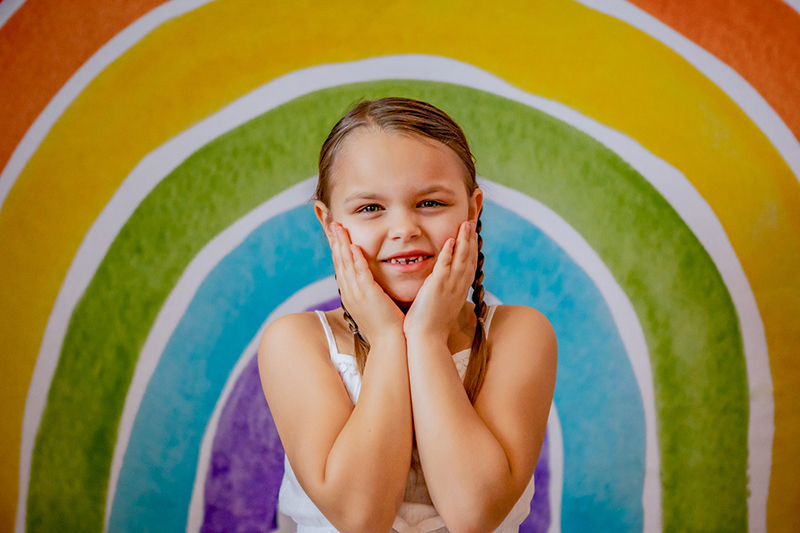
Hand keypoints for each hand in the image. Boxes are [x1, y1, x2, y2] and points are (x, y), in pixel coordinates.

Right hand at [327, 222, 404, 342]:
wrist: (389, 342)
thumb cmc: (385, 325)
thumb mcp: (373, 305)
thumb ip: (370, 291)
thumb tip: (371, 283)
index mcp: (350, 294)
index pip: (340, 266)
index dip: (337, 248)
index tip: (335, 234)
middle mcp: (350, 292)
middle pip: (339, 262)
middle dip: (335, 241)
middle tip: (331, 224)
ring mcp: (357, 293)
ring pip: (346, 264)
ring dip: (342, 245)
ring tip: (338, 228)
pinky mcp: (368, 295)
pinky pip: (361, 273)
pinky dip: (356, 259)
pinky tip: (354, 246)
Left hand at [404, 220, 477, 339]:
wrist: (428, 339)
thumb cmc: (431, 325)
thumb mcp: (442, 304)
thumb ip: (443, 292)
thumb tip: (442, 286)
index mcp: (460, 289)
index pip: (469, 264)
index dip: (472, 247)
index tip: (472, 233)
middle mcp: (459, 286)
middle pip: (469, 257)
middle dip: (471, 238)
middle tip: (472, 221)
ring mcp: (450, 286)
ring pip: (461, 259)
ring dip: (464, 240)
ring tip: (466, 224)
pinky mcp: (438, 287)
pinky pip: (445, 266)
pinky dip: (449, 253)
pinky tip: (451, 240)